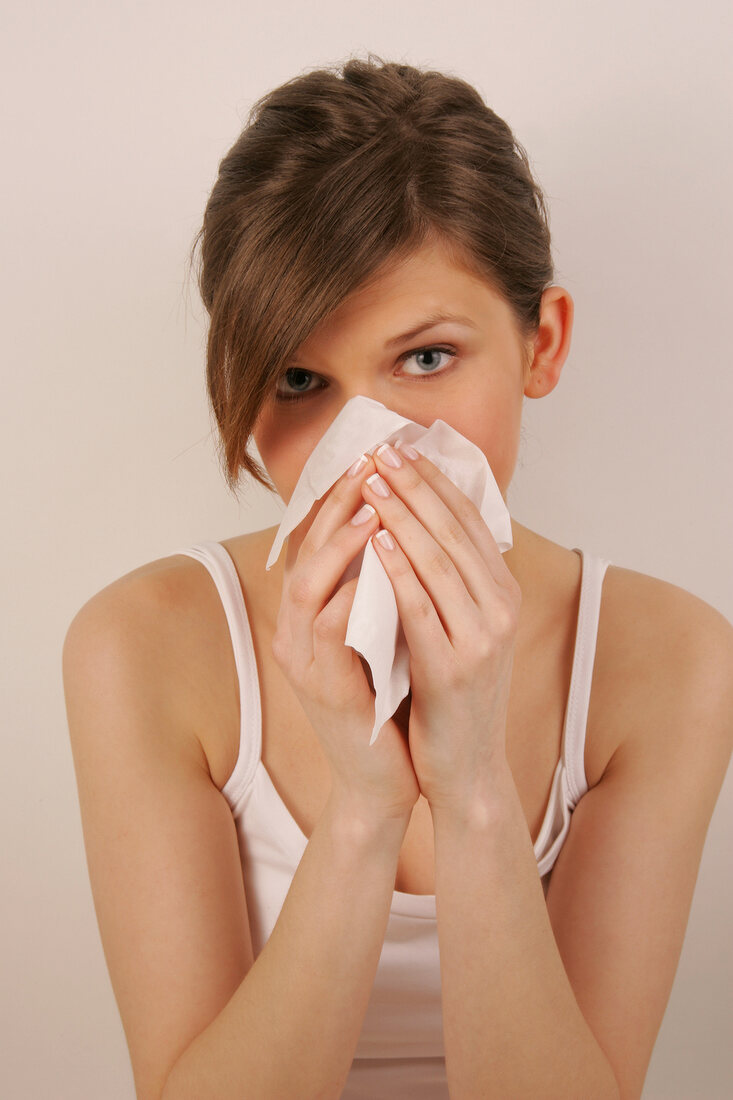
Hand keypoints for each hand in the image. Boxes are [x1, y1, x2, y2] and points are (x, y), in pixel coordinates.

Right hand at [271, 454, 420, 824]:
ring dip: (341, 546)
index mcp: (311, 617)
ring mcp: (305, 662)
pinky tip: (379, 571)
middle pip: (303, 553)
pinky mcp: (324, 689)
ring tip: (375, 508)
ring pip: (308, 587)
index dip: (340, 498)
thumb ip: (382, 587)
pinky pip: (331, 633)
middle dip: (337, 506)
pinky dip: (352, 597)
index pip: (318, 542)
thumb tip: (408, 529)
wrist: (384, 776)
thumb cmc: (389, 701)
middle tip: (370, 466)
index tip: (372, 459)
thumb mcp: (384, 634)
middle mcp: (296, 633)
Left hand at [363, 441, 521, 814]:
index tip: (402, 448)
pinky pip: (421, 607)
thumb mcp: (462, 627)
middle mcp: (501, 608)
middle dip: (416, 486)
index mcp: (503, 593)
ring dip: (403, 516)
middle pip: (455, 531)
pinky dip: (398, 570)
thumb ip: (450, 579)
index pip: (470, 520)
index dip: (435, 480)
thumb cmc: (452, 693)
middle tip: (382, 451)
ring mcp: (481, 638)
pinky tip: (376, 541)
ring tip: (372, 482)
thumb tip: (421, 522)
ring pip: (439, 560)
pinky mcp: (453, 667)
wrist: (466, 766)